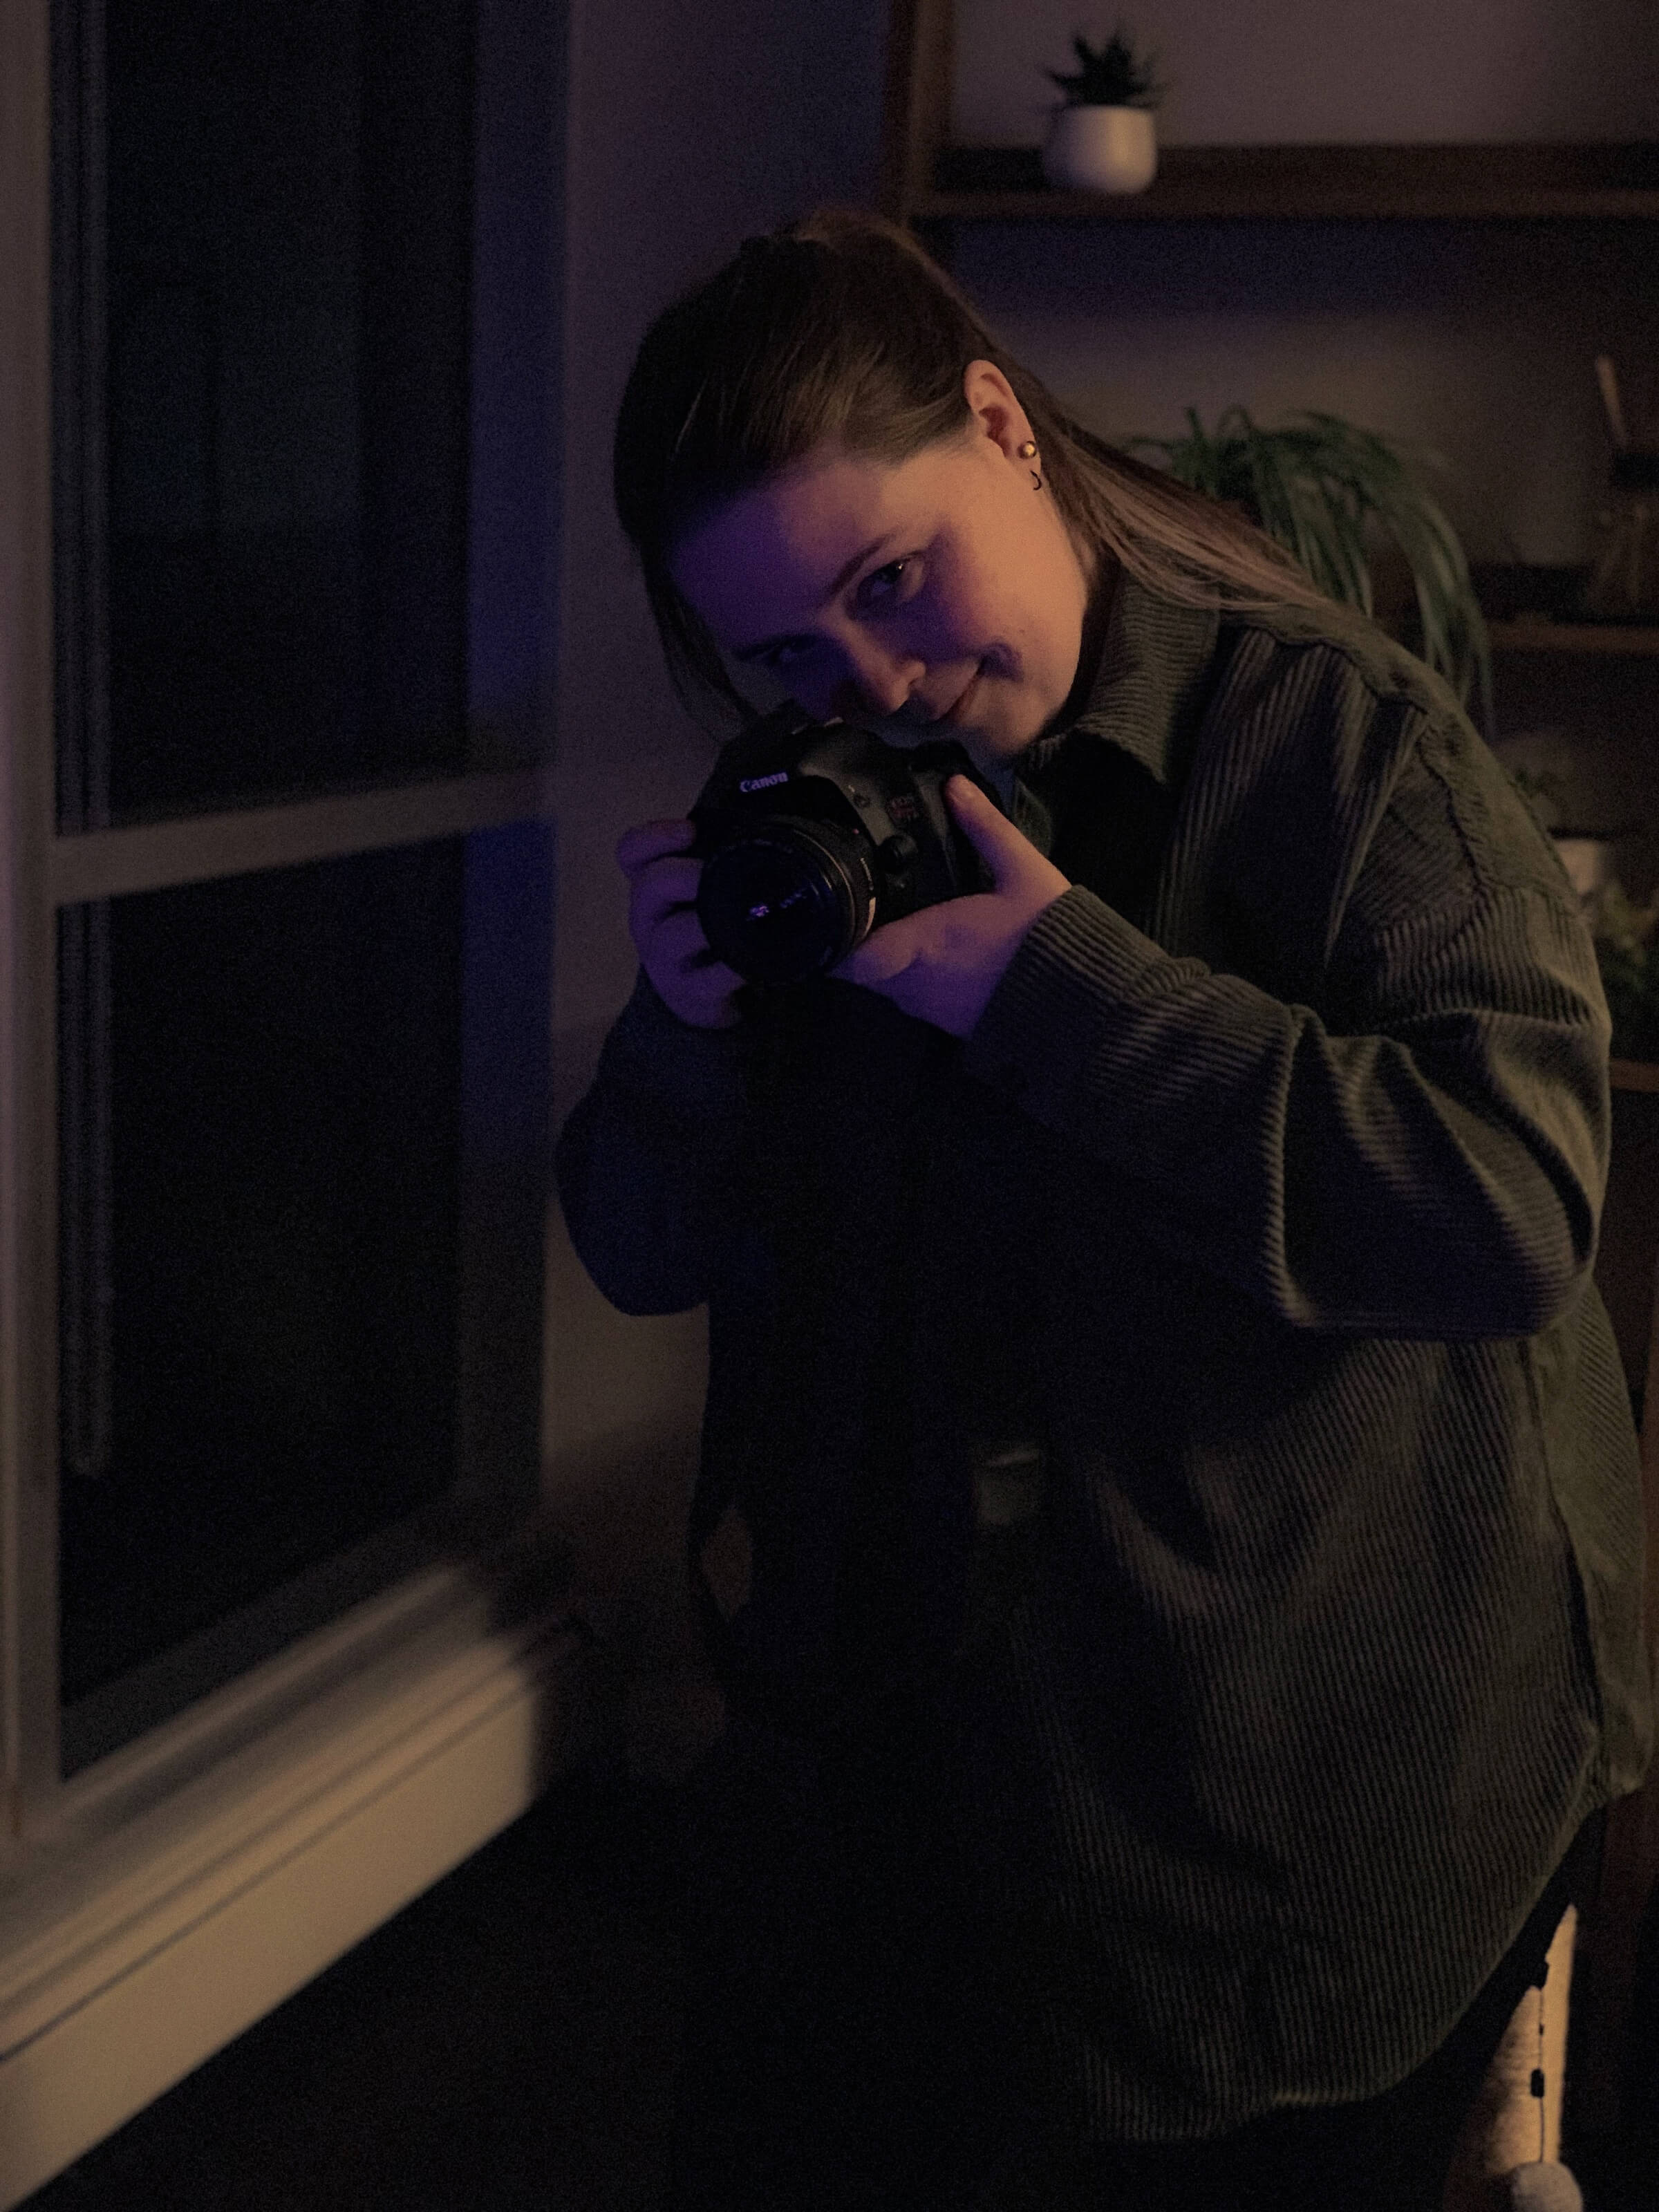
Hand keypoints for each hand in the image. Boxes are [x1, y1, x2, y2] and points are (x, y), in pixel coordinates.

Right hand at [616, 818, 744, 1029]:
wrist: (708, 998)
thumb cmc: (709, 933)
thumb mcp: (705, 891)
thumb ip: (721, 859)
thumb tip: (773, 818)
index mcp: (652, 887)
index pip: (631, 853)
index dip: (654, 836)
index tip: (689, 830)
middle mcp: (649, 919)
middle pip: (650, 885)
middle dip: (685, 874)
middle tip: (714, 875)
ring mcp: (664, 959)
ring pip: (672, 933)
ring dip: (706, 922)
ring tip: (738, 919)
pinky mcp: (688, 993)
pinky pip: (707, 979)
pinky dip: (730, 967)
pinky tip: (749, 963)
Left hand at [832, 777, 1069, 1037]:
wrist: (1083, 1003)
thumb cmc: (1049, 938)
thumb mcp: (1023, 872)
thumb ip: (985, 828)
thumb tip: (956, 785)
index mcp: (923, 943)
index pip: (852, 957)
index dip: (834, 940)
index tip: (835, 911)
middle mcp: (916, 983)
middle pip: (861, 969)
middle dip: (861, 940)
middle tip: (871, 906)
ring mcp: (930, 1008)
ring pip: (886, 985)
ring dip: (888, 960)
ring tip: (902, 924)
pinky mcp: (948, 1025)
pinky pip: (915, 998)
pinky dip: (915, 977)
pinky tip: (939, 953)